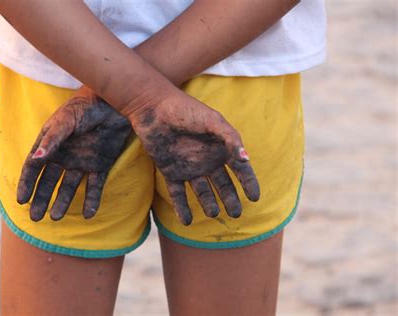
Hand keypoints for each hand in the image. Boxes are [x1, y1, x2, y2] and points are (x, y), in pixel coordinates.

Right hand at [17, 88, 131, 220]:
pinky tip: (88, 214)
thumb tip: (36, 159)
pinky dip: (92, 200)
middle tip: (36, 217)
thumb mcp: (66, 121)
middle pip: (50, 181)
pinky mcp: (101, 164)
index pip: (34, 167)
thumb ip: (52, 140)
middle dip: (42, 199)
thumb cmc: (86, 106)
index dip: (27, 183)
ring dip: (63, 202)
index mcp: (51, 144)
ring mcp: (83, 161)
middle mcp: (65, 155)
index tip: (21, 200)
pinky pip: (95, 186)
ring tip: (56, 218)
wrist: (114, 103)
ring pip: (70, 187)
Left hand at [128, 91, 259, 224]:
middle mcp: (207, 160)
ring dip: (208, 204)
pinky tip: (186, 222)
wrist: (154, 108)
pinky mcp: (170, 171)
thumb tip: (247, 158)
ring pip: (202, 192)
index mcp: (220, 147)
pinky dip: (182, 208)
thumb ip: (230, 138)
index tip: (254, 198)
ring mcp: (189, 167)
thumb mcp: (212, 121)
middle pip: (223, 185)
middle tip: (235, 214)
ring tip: (212, 214)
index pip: (240, 169)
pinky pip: (178, 194)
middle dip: (230, 199)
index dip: (248, 183)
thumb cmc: (185, 110)